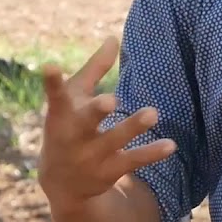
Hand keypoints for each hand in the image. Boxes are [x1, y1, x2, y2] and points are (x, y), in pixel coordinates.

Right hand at [37, 36, 175, 214]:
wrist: (62, 184)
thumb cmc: (68, 126)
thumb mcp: (75, 98)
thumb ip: (94, 69)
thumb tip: (114, 37)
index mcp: (62, 114)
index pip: (55, 97)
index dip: (52, 82)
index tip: (50, 67)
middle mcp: (74, 136)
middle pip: (85, 121)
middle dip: (96, 111)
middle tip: (110, 100)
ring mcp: (91, 155)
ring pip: (114, 140)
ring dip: (132, 127)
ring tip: (153, 113)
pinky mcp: (109, 171)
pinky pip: (132, 161)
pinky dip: (151, 153)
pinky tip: (171, 145)